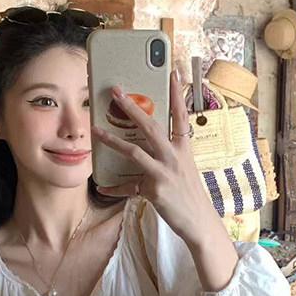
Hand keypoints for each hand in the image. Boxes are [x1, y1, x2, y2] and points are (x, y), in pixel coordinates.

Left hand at [92, 73, 237, 288]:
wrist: (199, 222)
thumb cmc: (189, 195)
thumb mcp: (183, 170)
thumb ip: (166, 157)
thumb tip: (146, 150)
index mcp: (183, 149)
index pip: (181, 115)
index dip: (177, 94)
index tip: (173, 73)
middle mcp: (174, 157)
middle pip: (151, 126)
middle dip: (132, 107)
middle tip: (116, 92)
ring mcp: (164, 173)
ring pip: (135, 151)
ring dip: (112, 139)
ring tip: (96, 130)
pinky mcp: (154, 190)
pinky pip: (128, 187)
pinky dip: (113, 188)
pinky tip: (100, 186)